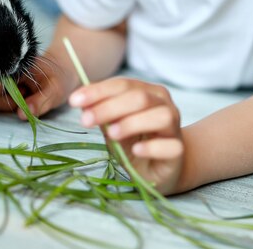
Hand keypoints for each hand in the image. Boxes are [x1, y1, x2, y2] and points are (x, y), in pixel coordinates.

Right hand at [0, 53, 72, 119]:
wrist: (61, 70)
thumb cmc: (59, 78)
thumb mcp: (56, 90)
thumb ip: (41, 101)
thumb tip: (23, 113)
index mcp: (15, 66)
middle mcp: (3, 69)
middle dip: (6, 103)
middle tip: (27, 96)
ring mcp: (0, 77)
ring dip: (8, 103)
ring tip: (26, 94)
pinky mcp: (1, 84)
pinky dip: (7, 102)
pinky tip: (21, 95)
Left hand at [69, 77, 183, 194]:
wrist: (158, 167)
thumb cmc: (133, 140)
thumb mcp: (111, 123)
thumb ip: (99, 109)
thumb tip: (79, 99)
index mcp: (147, 92)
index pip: (122, 85)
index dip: (98, 91)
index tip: (74, 101)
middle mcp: (163, 104)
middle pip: (140, 98)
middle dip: (109, 107)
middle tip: (86, 120)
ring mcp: (174, 127)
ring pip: (160, 117)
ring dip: (132, 123)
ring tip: (111, 134)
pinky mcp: (178, 150)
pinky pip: (170, 146)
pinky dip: (152, 147)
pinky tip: (136, 150)